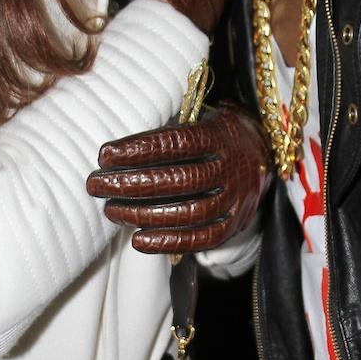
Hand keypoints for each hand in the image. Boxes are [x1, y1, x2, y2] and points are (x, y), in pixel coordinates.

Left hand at [87, 103, 272, 253]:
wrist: (264, 154)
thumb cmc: (216, 135)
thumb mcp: (201, 118)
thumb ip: (170, 133)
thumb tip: (120, 150)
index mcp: (219, 135)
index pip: (175, 143)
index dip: (138, 149)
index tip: (105, 155)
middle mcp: (230, 167)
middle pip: (177, 179)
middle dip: (131, 183)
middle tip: (95, 185)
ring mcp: (235, 197)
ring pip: (188, 211)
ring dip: (144, 214)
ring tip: (111, 211)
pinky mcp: (235, 222)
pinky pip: (202, 237)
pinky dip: (169, 241)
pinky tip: (138, 240)